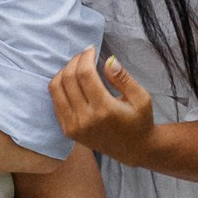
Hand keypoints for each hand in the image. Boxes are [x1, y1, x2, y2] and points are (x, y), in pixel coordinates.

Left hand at [50, 47, 156, 163]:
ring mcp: (74, 126)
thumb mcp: (141, 98)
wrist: (133, 149)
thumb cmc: (140, 121)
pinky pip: (56, 101)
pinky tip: (72, 81)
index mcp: (104, 109)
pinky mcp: (68, 130)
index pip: (84, 74)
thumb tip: (109, 60)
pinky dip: (60, 86)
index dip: (85, 56)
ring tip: (77, 66)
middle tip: (84, 55)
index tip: (90, 49)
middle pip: (68, 78)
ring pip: (56, 88)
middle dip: (74, 61)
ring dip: (64, 71)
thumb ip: (124, 78)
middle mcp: (85, 118)